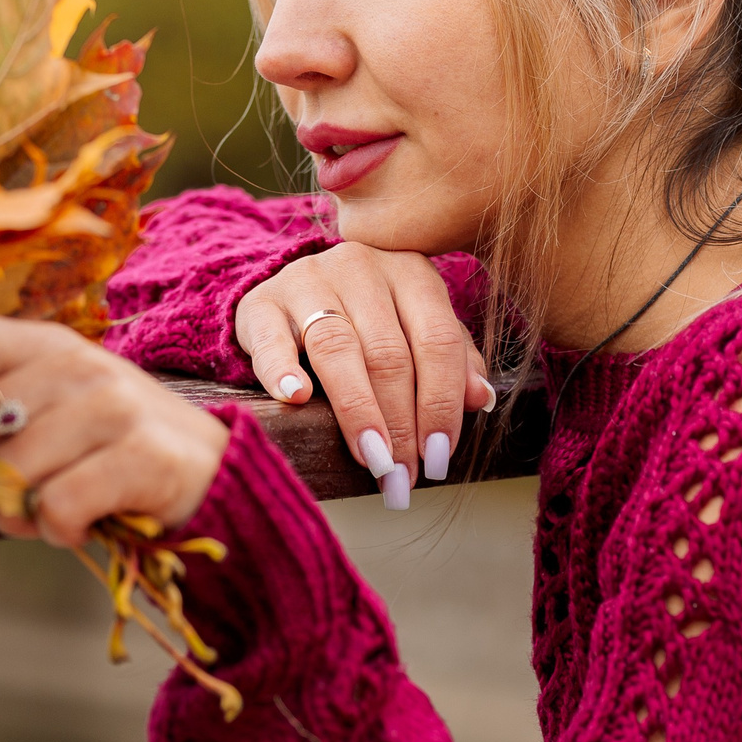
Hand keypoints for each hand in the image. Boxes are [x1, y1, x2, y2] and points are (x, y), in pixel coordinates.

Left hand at [0, 312, 230, 548]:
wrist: (219, 477)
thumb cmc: (113, 453)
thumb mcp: (53, 414)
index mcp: (41, 342)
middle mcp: (74, 361)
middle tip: (1, 499)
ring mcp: (112, 404)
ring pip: (6, 473)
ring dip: (16, 514)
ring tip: (49, 513)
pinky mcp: (142, 455)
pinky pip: (57, 507)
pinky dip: (59, 532)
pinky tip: (82, 526)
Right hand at [234, 244, 494, 500]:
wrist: (294, 293)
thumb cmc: (368, 321)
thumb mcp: (417, 330)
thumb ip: (453, 360)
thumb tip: (479, 398)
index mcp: (410, 272)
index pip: (436, 340)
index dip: (440, 403)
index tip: (438, 456)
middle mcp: (361, 268)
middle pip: (387, 352)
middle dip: (400, 422)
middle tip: (402, 474)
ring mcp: (308, 280)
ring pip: (336, 348)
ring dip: (357, 411)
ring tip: (371, 459)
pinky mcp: (262, 301)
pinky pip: (271, 338)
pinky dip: (281, 369)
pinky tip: (297, 399)